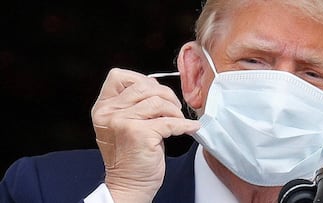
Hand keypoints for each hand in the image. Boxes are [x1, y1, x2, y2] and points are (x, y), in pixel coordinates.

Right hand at [91, 68, 199, 202]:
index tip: (155, 92)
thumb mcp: (122, 124)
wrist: (128, 185)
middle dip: (165, 94)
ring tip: (178, 121)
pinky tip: (189, 128)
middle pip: (144, 85)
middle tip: (174, 109)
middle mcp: (109, 112)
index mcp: (104, 107)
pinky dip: (184, 125)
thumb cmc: (130, 156)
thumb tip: (156, 86)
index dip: (141, 80)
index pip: (118, 76)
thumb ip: (133, 103)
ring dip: (174, 111)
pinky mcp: (138, 133)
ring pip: (158, 101)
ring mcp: (122, 122)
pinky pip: (169, 122)